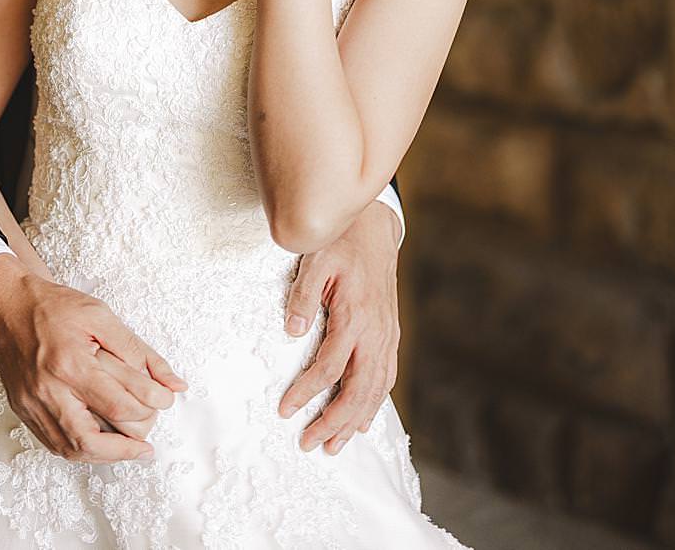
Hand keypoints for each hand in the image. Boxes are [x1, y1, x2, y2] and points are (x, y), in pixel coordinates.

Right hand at [0, 258, 185, 461]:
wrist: (5, 303)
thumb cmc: (51, 306)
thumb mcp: (101, 316)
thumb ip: (139, 352)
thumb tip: (174, 385)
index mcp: (69, 364)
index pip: (119, 406)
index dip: (150, 410)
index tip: (163, 402)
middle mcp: (48, 389)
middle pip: (91, 441)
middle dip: (127, 448)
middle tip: (145, 443)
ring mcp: (31, 402)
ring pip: (70, 449)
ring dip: (103, 455)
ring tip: (126, 448)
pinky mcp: (22, 408)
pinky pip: (52, 442)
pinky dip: (78, 448)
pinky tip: (96, 441)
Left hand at [277, 199, 399, 452]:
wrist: (373, 229)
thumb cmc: (338, 243)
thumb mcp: (313, 260)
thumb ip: (302, 297)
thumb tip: (290, 331)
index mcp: (354, 317)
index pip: (328, 367)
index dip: (306, 392)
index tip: (284, 410)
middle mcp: (375, 333)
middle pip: (357, 390)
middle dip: (333, 422)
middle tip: (310, 445)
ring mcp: (386, 336)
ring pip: (374, 390)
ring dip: (354, 421)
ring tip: (335, 446)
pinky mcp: (390, 335)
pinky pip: (385, 377)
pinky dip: (374, 403)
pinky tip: (362, 421)